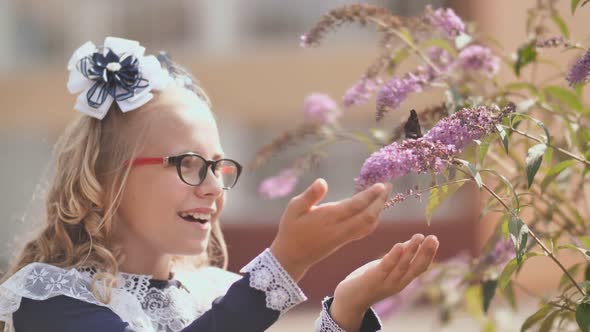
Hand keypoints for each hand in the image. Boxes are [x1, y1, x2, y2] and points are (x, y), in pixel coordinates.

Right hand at [270, 178, 392, 281]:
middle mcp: (339, 229)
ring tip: (384, 195)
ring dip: (379, 210)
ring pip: (368, 225)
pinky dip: (373, 220)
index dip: (369, 196)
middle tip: (388, 186)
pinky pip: (364, 231)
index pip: (354, 206)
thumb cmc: (291, 228)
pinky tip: (375, 211)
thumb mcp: (293, 209)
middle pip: (367, 216)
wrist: (292, 256)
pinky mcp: (344, 241)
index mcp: (328, 218)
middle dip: (380, 201)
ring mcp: (343, 237)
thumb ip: (309, 195)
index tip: (381, 185)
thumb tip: (322, 182)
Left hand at [330, 234, 438, 330]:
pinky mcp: (373, 279)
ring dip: (412, 251)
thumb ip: (399, 258)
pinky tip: (399, 245)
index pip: (420, 268)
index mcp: (402, 280)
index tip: (435, 240)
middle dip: (426, 252)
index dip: (429, 254)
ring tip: (419, 237)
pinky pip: (385, 267)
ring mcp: (386, 282)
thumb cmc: (369, 281)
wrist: (349, 301)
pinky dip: (393, 257)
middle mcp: (398, 283)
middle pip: (415, 267)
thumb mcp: (387, 269)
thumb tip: (412, 243)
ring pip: (402, 266)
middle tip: (434, 237)